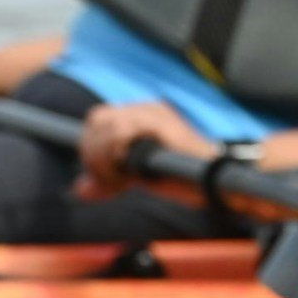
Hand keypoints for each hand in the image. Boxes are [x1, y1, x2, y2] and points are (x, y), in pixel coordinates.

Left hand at [76, 101, 215, 200]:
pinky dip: (117, 155)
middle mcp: (148, 108)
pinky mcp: (163, 123)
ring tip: (121, 179)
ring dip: (105, 157)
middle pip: (96, 119)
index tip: (105, 178)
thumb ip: (109, 178)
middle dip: (94, 154)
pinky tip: (129, 173)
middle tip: (112, 181)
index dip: (91, 149)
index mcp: (142, 116)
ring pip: (106, 124)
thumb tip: (79, 188)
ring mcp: (156, 113)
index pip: (97, 120)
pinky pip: (122, 131)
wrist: (218, 183)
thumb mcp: (137, 177)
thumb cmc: (183, 180)